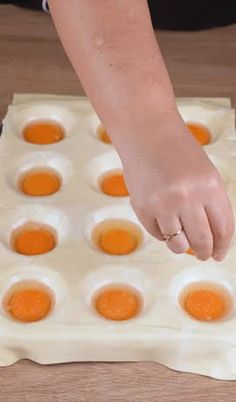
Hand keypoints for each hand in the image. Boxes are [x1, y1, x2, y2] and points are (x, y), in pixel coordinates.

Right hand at [121, 111, 233, 260]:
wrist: (147, 135)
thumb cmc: (179, 154)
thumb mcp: (206, 175)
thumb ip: (211, 205)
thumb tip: (212, 240)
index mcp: (210, 187)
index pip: (223, 228)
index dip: (222, 246)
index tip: (218, 254)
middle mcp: (187, 197)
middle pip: (202, 241)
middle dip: (204, 252)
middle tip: (202, 255)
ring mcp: (162, 204)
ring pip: (178, 244)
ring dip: (181, 246)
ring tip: (181, 238)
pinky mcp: (142, 208)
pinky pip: (157, 234)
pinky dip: (163, 232)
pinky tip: (163, 220)